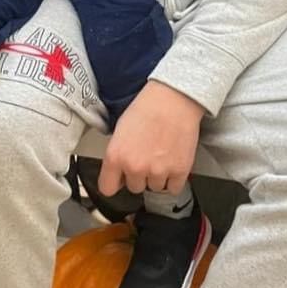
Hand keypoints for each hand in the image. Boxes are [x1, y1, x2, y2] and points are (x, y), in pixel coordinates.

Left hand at [98, 81, 203, 195]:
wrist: (174, 99)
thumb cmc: (148, 107)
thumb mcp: (120, 129)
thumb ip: (117, 153)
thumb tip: (119, 168)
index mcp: (116, 156)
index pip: (107, 188)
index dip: (114, 182)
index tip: (119, 180)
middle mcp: (135, 167)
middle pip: (134, 187)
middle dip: (140, 175)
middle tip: (147, 156)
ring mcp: (157, 172)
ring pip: (155, 187)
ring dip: (158, 176)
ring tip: (162, 154)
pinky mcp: (179, 172)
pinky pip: (173, 188)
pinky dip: (174, 178)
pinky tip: (173, 160)